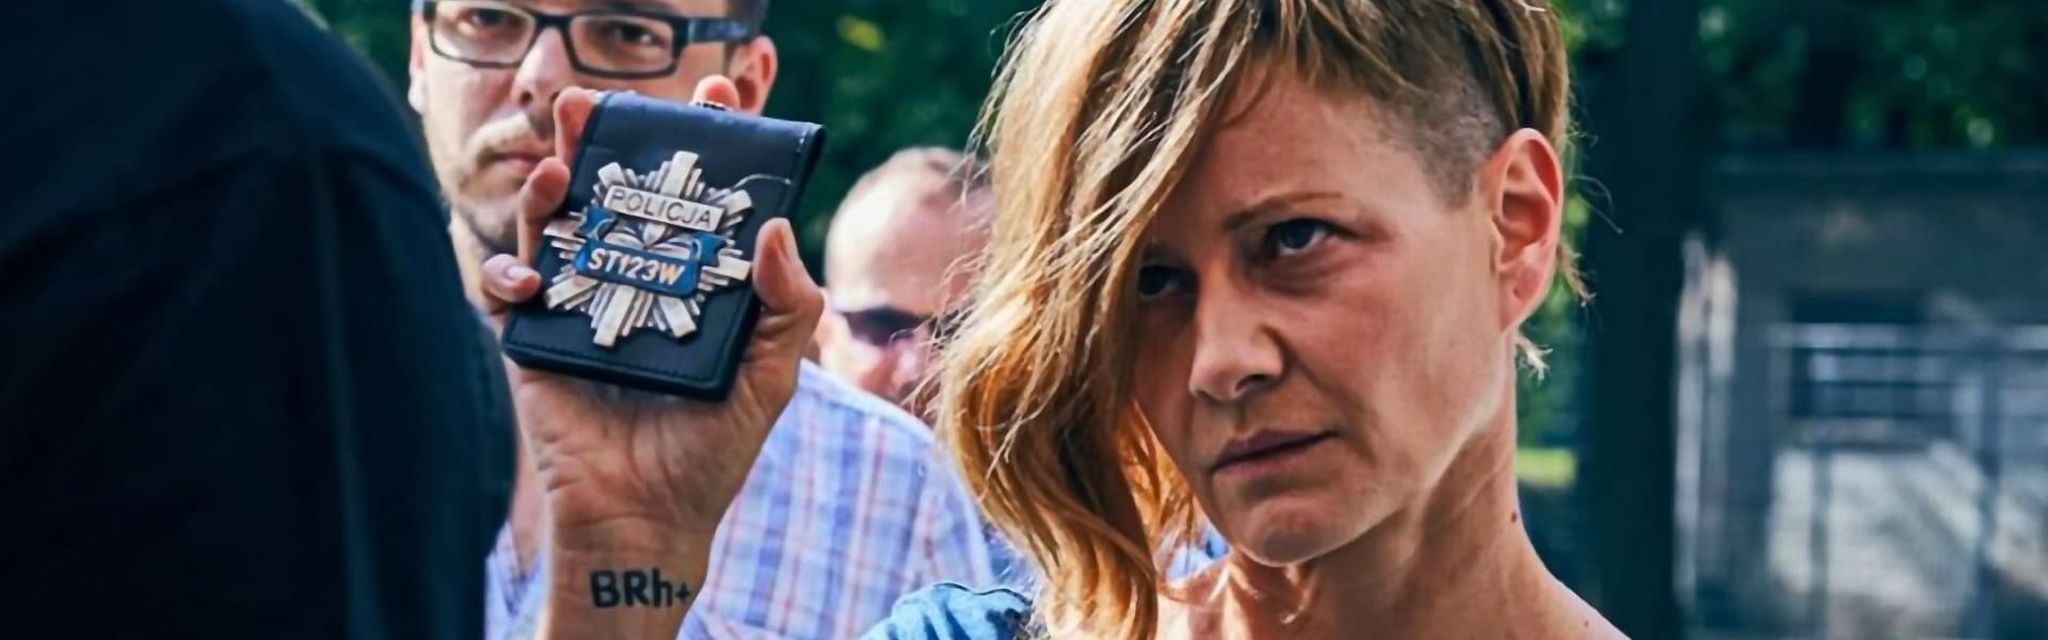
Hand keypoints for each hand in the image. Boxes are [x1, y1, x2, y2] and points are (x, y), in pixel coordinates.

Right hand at [475, 78, 824, 549]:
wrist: (648, 520)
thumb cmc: (711, 451)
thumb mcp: (770, 376)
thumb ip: (786, 306)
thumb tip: (776, 228)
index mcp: (689, 280)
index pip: (694, 196)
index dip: (701, 141)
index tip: (717, 91)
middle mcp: (632, 280)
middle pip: (613, 191)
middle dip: (600, 139)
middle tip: (592, 101)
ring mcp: (579, 305)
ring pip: (552, 226)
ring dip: (546, 189)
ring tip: (557, 169)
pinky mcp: (535, 340)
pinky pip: (508, 291)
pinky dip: (512, 274)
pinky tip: (532, 277)